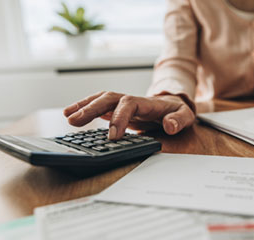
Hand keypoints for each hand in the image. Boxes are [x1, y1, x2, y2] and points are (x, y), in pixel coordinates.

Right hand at [63, 92, 195, 139]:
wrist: (173, 107)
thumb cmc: (178, 112)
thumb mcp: (186, 116)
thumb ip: (179, 120)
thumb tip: (170, 126)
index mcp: (147, 102)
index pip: (129, 104)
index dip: (119, 118)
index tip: (113, 136)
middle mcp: (131, 100)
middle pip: (109, 98)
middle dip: (91, 108)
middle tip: (74, 121)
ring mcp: (122, 103)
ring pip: (100, 99)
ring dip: (83, 106)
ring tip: (67, 115)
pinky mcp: (116, 109)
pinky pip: (98, 105)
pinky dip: (84, 107)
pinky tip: (70, 114)